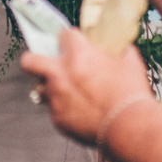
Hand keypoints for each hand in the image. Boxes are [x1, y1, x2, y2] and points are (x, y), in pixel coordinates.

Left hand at [21, 28, 153, 145]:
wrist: (130, 127)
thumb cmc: (131, 92)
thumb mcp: (128, 59)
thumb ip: (114, 49)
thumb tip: (111, 46)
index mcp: (78, 54)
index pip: (64, 35)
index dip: (72, 40)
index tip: (77, 45)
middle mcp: (60, 74)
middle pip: (30, 60)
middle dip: (34, 59)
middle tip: (47, 64)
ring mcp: (56, 97)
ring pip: (43, 88)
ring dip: (54, 87)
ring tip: (71, 93)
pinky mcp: (58, 119)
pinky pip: (55, 109)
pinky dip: (65, 109)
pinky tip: (81, 111)